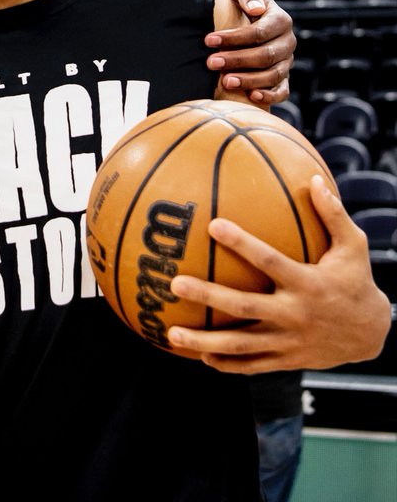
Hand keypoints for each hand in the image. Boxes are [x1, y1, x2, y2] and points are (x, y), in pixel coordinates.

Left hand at [166, 177, 390, 371]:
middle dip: (208, 295)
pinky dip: (225, 363)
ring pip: (241, 345)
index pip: (270, 261)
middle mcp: (295, 314)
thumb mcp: (354, 248)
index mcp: (308, 283)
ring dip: (205, 341)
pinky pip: (251, 365)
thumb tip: (313, 178)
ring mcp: (289, 341)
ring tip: (171, 333)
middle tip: (175, 283)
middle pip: (244, 306)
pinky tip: (197, 355)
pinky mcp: (287, 360)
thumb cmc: (356, 282)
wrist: (373, 335)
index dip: (243, 244)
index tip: (213, 224)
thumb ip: (333, 214)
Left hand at [206, 0, 294, 103]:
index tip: (208, 40)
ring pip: (273, 75)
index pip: (259, 32)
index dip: (234, 37)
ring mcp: (287, 61)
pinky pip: (282, 90)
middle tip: (211, 63)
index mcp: (280, 20)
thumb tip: (256, 9)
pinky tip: (252, 96)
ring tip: (225, 81)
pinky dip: (270, 95)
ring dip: (249, 80)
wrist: (240, 18)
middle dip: (237, 60)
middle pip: (266, 55)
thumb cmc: (237, 2)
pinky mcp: (283, 78)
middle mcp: (287, 42)